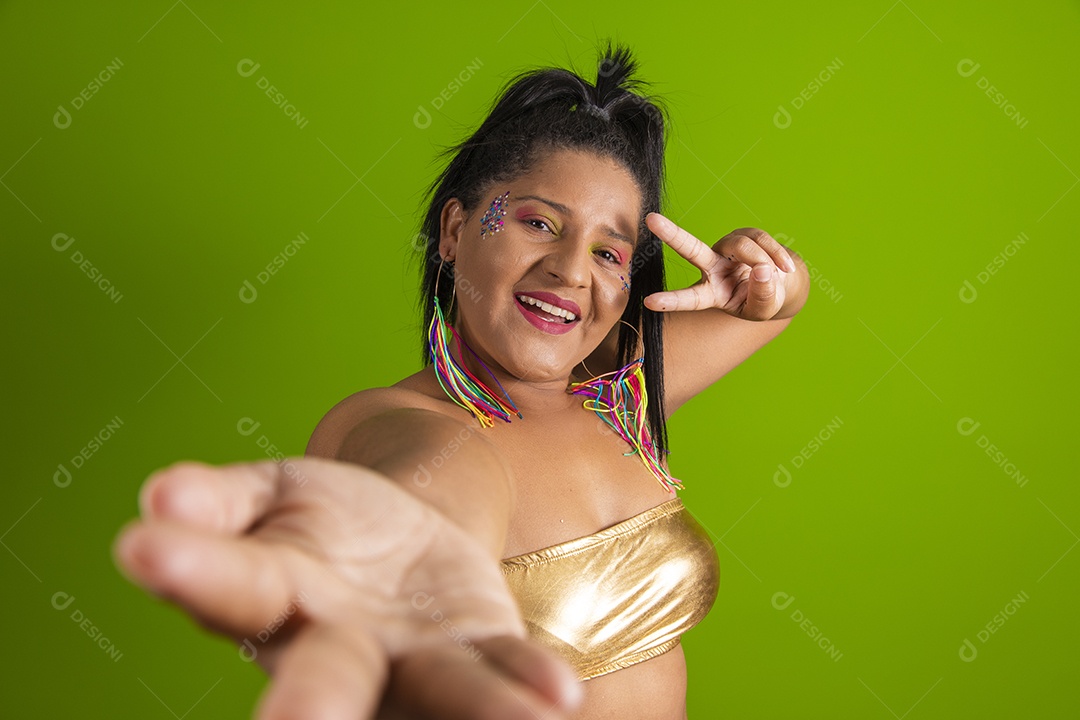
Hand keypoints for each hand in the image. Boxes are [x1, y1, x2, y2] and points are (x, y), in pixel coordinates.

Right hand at [113, 458, 581, 718]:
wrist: (406, 537)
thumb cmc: (326, 523)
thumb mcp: (276, 491)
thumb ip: (224, 500)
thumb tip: (158, 494)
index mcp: (276, 592)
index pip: (230, 581)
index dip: (191, 566)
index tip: (140, 547)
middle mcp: (338, 645)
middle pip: (323, 676)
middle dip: (310, 702)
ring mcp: (410, 661)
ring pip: (430, 688)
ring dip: (470, 705)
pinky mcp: (474, 652)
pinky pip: (499, 670)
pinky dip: (524, 684)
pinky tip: (558, 701)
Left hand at [642, 213, 796, 320]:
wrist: (779, 285)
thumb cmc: (763, 301)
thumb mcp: (763, 310)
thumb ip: (762, 296)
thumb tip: (762, 270)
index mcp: (711, 294)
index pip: (689, 298)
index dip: (671, 301)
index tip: (649, 302)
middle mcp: (712, 268)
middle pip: (691, 249)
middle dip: (672, 234)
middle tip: (651, 219)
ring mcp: (727, 249)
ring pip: (743, 246)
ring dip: (764, 261)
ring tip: (777, 274)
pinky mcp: (745, 235)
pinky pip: (762, 240)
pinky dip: (777, 255)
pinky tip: (784, 267)